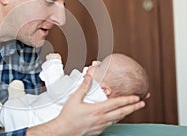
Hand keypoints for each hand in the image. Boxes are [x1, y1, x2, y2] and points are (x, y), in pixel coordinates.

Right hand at [27, 75, 144, 135]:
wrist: (63, 131)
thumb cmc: (68, 116)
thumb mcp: (74, 99)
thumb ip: (84, 87)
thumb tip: (89, 77)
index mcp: (97, 110)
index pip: (117, 104)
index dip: (128, 100)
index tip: (137, 97)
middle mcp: (101, 119)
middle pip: (122, 113)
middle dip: (134, 108)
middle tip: (142, 104)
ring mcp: (101, 126)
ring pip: (118, 119)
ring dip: (126, 113)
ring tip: (132, 109)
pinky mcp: (98, 131)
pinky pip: (111, 124)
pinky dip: (117, 119)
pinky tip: (117, 117)